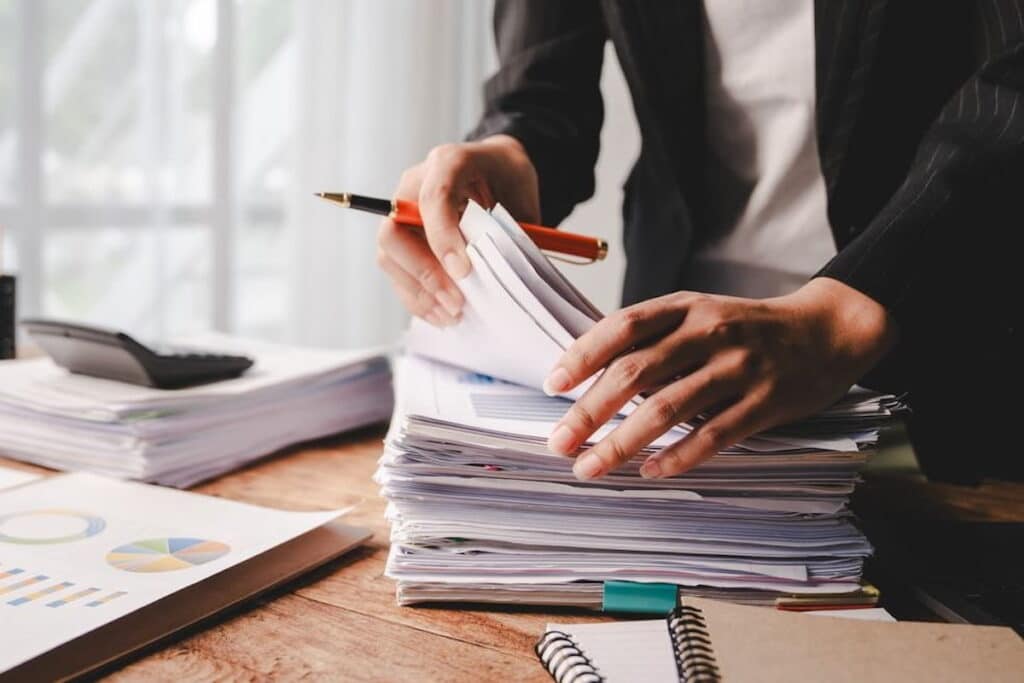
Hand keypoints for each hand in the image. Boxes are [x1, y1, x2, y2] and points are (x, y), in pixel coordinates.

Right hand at [376, 135, 539, 326]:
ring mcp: (402, 214)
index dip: (442, 237)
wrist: (498, 170)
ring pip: (389, 258)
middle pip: (393, 232)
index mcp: (448, 162)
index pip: (432, 198)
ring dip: (419, 293)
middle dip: (424, 273)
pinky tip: (442, 314)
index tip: (463, 271)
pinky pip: (397, 273)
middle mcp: (414, 185)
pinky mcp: (403, 240)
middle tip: (457, 301)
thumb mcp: (522, 196)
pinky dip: (418, 299)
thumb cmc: (509, 180)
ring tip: (452, 315)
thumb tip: (504, 276)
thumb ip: (512, 232)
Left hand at [544, 278, 897, 479]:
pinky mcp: (765, 402)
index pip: (623, 326)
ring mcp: (738, 367)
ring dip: (622, 443)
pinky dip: (678, 457)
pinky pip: (713, 435)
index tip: (553, 385)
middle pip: (636, 372)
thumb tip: (590, 374)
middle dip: (590, 411)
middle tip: (559, 442)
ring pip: (667, 410)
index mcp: (686, 307)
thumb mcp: (699, 313)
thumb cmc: (747, 328)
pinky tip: (650, 472)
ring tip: (590, 467)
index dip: (584, 355)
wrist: (827, 331)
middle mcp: (709, 332)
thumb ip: (653, 337)